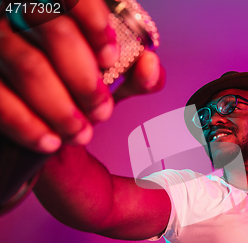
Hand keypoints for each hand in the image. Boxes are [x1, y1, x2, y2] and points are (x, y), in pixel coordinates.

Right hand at [0, 0, 164, 153]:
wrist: (39, 114)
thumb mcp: (109, 78)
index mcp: (57, 8)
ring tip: (79, 133)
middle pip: (56, 31)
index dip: (94, 23)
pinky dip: (27, 124)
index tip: (110, 58)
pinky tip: (50, 141)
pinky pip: (0, 98)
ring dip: (62, 108)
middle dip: (86, 81)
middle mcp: (22, 14)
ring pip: (29, 65)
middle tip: (101, 112)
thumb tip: (150, 66)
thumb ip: (136, 74)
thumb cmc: (73, 85)